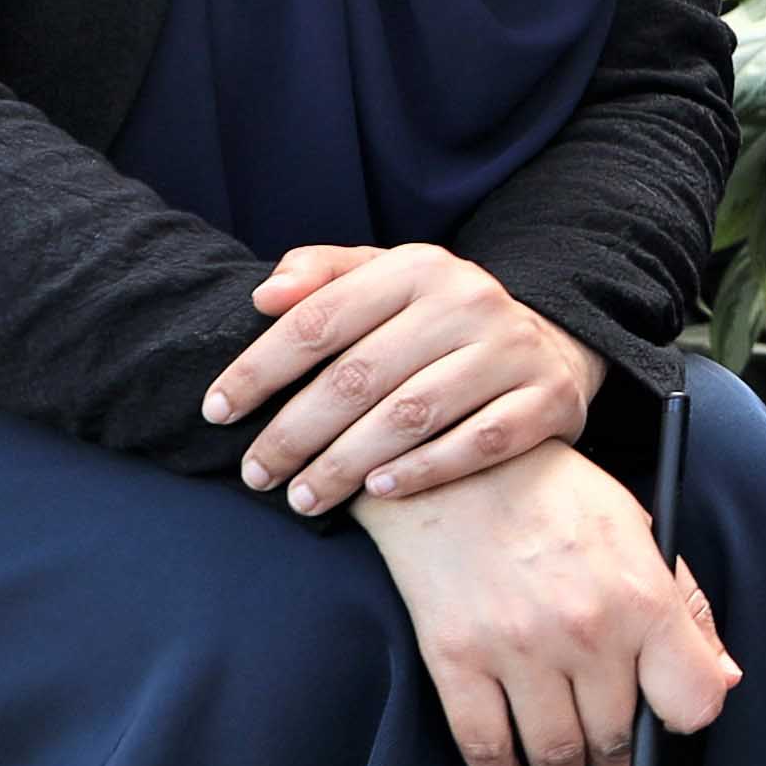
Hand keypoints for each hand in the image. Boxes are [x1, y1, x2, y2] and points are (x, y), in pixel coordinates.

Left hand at [208, 242, 596, 515]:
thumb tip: (264, 297)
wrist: (549, 345)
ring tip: (303, 498)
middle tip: (256, 474)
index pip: (319, 319)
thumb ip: (320, 276)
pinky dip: (423, 471)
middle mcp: (468, 301)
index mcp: (417, 267)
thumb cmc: (435, 321)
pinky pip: (477, 445)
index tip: (216, 412)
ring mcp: (513, 350)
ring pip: (411, 416)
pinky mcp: (549, 399)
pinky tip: (377, 493)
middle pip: (359, 376)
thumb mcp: (382, 280)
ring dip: (345, 464)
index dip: (259, 369)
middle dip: (294, 432)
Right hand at [348, 441, 732, 765]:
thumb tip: (724, 680)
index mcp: (642, 597)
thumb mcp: (638, 530)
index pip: (691, 699)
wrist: (452, 458)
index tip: (669, 730)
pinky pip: (484, 744)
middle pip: (616, 739)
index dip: (685, 722)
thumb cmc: (554, 493)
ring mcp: (518, 649)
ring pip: (554, 755)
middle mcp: (587, 631)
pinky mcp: (457, 658)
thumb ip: (686, 610)